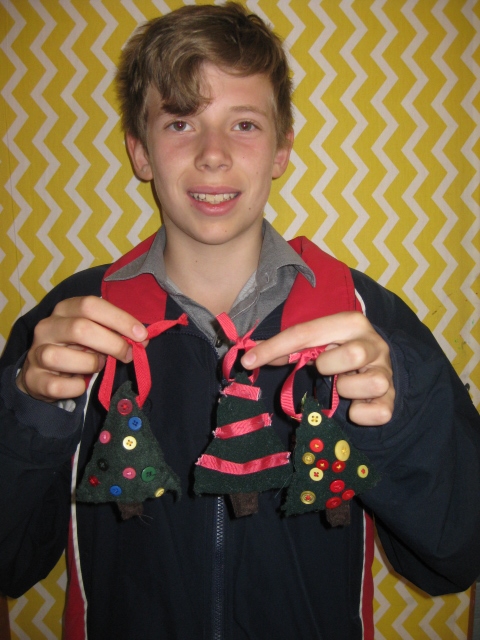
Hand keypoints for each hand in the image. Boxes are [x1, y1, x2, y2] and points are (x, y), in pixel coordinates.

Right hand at [17, 296, 147, 401]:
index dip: (119, 319)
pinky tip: (81, 383)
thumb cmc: (77, 349)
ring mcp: (37, 353)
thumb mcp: (95, 334)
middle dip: (112, 343)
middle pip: (80, 328)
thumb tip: (142, 339)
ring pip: (63, 357)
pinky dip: (77, 388)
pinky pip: (58, 386)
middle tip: (128, 354)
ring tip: (98, 365)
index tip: (141, 334)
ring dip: (90, 364)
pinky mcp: (34, 379)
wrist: (44, 374)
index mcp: (65, 309)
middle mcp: (47, 327)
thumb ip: (115, 332)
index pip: (91, 305)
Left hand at [240, 312, 394, 425]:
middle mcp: (373, 343)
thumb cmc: (336, 353)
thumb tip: (251, 358)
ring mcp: (385, 371)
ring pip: (373, 383)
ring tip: (340, 387)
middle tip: (323, 370)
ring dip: (348, 390)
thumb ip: (287, 349)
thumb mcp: (315, 344)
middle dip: (330, 366)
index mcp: (350, 323)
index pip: (306, 332)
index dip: (274, 348)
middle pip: (354, 354)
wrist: (375, 366)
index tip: (248, 361)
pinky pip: (379, 413)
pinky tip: (354, 406)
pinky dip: (361, 414)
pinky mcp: (391, 398)